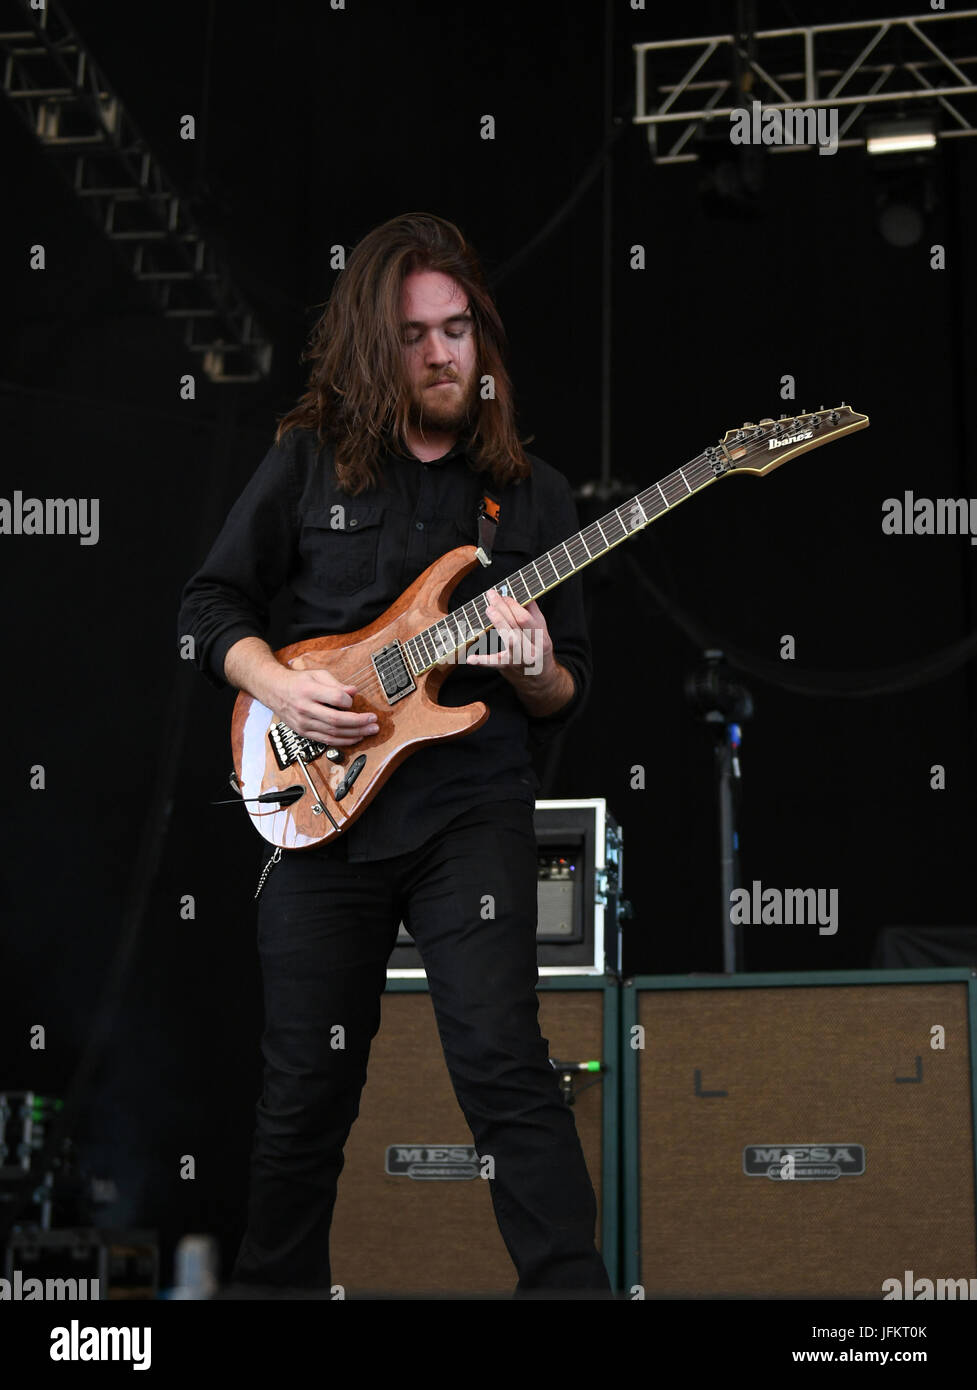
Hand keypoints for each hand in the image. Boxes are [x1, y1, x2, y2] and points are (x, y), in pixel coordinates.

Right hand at [265, 668, 379, 745]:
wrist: (274, 691)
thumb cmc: (297, 682)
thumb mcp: (317, 674)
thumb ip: (336, 683)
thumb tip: (354, 691)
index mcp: (308, 690)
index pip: (335, 698)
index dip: (349, 701)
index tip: (354, 700)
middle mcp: (305, 708)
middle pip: (336, 720)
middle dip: (359, 722)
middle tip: (373, 722)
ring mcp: (304, 723)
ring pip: (333, 733)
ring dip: (355, 733)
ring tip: (370, 731)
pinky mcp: (304, 732)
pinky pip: (327, 740)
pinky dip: (343, 741)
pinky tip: (355, 738)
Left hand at [465, 588, 552, 681]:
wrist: (539, 679)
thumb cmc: (538, 649)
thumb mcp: (541, 631)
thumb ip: (533, 613)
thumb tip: (522, 594)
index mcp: (541, 639)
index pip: (526, 619)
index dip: (514, 605)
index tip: (504, 595)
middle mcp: (531, 650)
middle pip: (517, 626)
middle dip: (503, 608)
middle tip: (491, 595)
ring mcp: (518, 659)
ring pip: (509, 639)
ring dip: (499, 623)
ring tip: (489, 610)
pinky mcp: (506, 667)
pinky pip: (493, 663)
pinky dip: (482, 661)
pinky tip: (471, 659)